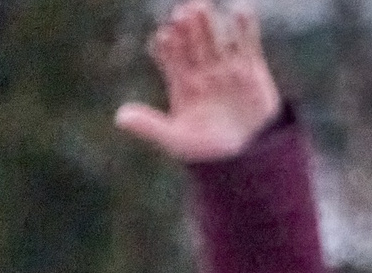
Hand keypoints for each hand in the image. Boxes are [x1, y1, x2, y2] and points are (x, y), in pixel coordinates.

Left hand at [114, 4, 281, 164]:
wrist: (250, 159)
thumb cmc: (210, 152)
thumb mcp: (177, 142)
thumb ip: (151, 126)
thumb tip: (120, 117)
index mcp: (181, 82)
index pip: (169, 55)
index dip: (167, 45)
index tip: (167, 37)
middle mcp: (202, 70)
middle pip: (190, 41)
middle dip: (186, 27)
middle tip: (183, 13)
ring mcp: (226, 67)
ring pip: (215, 39)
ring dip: (208, 23)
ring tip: (202, 7)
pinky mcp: (251, 69)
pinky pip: (247, 43)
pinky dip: (245, 27)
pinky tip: (241, 10)